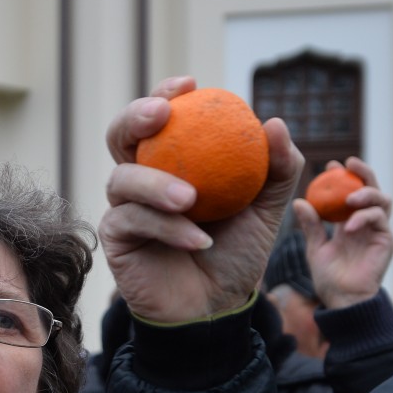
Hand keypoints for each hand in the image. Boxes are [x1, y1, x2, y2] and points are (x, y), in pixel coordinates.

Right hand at [99, 76, 303, 322]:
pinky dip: (168, 228)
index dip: (165, 94)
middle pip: (120, 135)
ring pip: (122, 179)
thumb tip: (274, 123)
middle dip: (134, 117)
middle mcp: (142, 179)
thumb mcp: (266, 210)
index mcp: (173, 163)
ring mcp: (124, 208)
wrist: (216, 307)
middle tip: (161, 114)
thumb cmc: (235, 254)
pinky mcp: (116, 239)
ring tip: (191, 199)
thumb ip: (276, 168)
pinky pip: (132, 222)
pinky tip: (199, 240)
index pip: (159, 120)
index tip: (190, 85)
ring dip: (155, 183)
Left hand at [293, 157, 392, 308]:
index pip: (349, 192)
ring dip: (366, 193)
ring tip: (349, 198)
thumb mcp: (314, 247)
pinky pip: (380, 220)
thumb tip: (299, 201)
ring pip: (382, 199)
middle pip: (371, 189)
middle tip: (349, 163)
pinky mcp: (386, 240)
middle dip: (363, 173)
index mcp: (348, 221)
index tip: (330, 165)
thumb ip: (311, 226)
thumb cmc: (328, 276)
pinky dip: (365, 217)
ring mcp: (377, 230)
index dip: (343, 176)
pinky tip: (349, 225)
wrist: (342, 299)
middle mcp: (365, 222)